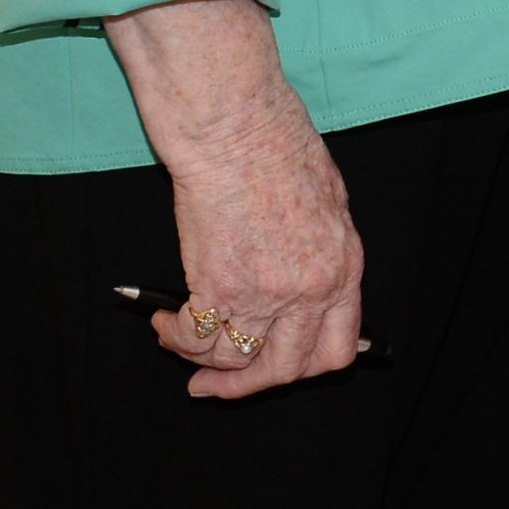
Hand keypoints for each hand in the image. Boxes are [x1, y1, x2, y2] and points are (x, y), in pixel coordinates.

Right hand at [104, 0, 363, 399]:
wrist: (235, 123)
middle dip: (246, 385)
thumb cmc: (277, 144)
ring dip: (202, 363)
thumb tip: (306, 300)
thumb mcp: (326, 201)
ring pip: (234, 361)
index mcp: (344, 267)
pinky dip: (175, 338)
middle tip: (214, 384)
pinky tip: (164, 322)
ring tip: (177, 341)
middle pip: (284, 370)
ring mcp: (266, 293)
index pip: (337, 351)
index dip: (303, 369)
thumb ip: (321, 255)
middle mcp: (310, 289)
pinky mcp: (219, 286)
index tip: (278, 371)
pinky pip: (196, 339)